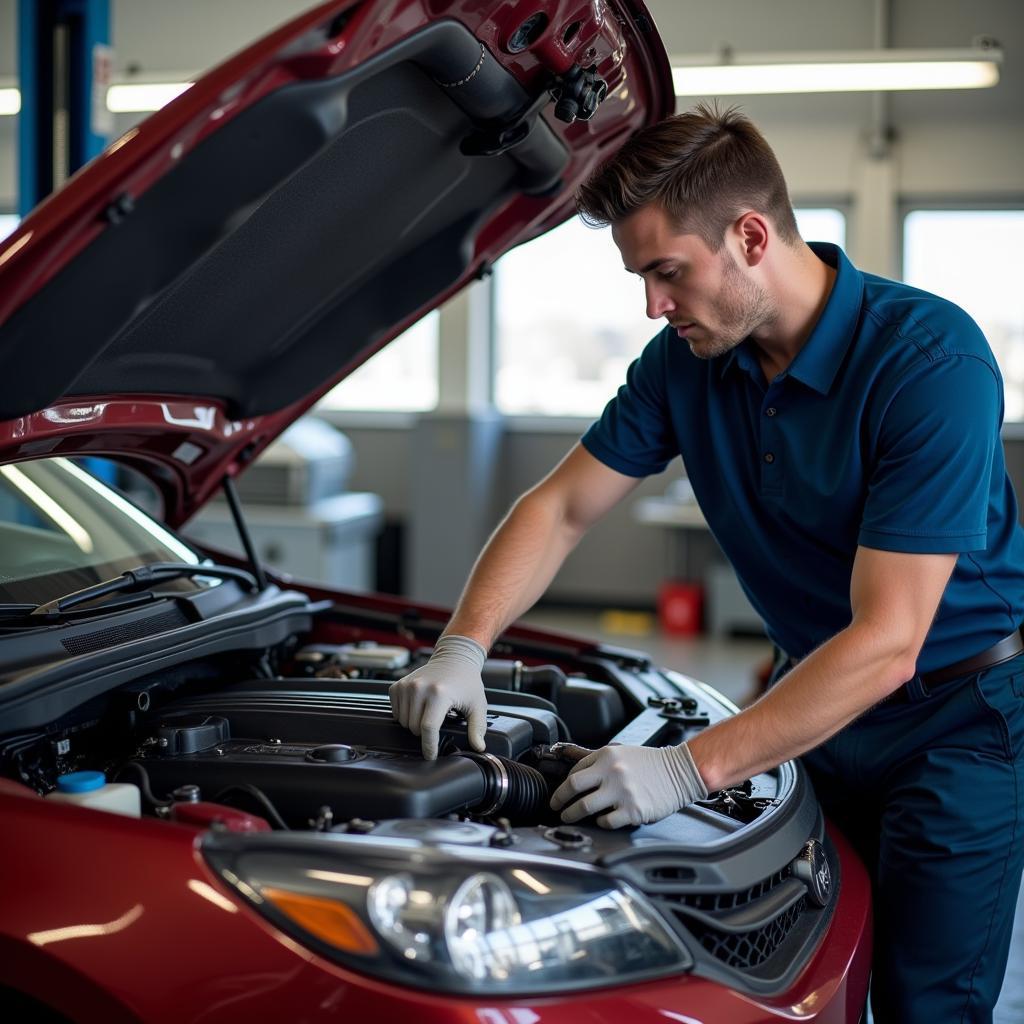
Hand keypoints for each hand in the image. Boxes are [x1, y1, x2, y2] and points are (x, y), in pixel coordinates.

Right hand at [389, 634, 487, 759]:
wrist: (454, 658)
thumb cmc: (467, 681)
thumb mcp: (477, 704)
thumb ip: (478, 727)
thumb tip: (478, 747)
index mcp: (439, 694)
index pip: (428, 729)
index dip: (429, 746)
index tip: (431, 756)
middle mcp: (419, 688)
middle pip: (414, 728)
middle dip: (425, 733)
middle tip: (437, 723)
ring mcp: (407, 686)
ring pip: (403, 722)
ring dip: (414, 724)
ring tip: (428, 714)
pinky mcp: (398, 685)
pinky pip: (395, 712)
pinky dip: (405, 715)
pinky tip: (418, 708)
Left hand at [550, 742, 708, 828]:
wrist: (681, 771)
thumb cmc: (651, 763)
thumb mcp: (622, 752)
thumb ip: (598, 760)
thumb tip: (573, 766)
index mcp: (607, 756)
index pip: (575, 771)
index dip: (564, 785)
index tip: (561, 793)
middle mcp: (612, 772)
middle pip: (573, 787)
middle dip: (559, 800)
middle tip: (555, 807)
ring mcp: (622, 792)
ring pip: (585, 807)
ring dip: (572, 814)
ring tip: (569, 817)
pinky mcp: (633, 810)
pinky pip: (606, 821)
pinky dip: (600, 822)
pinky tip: (601, 820)